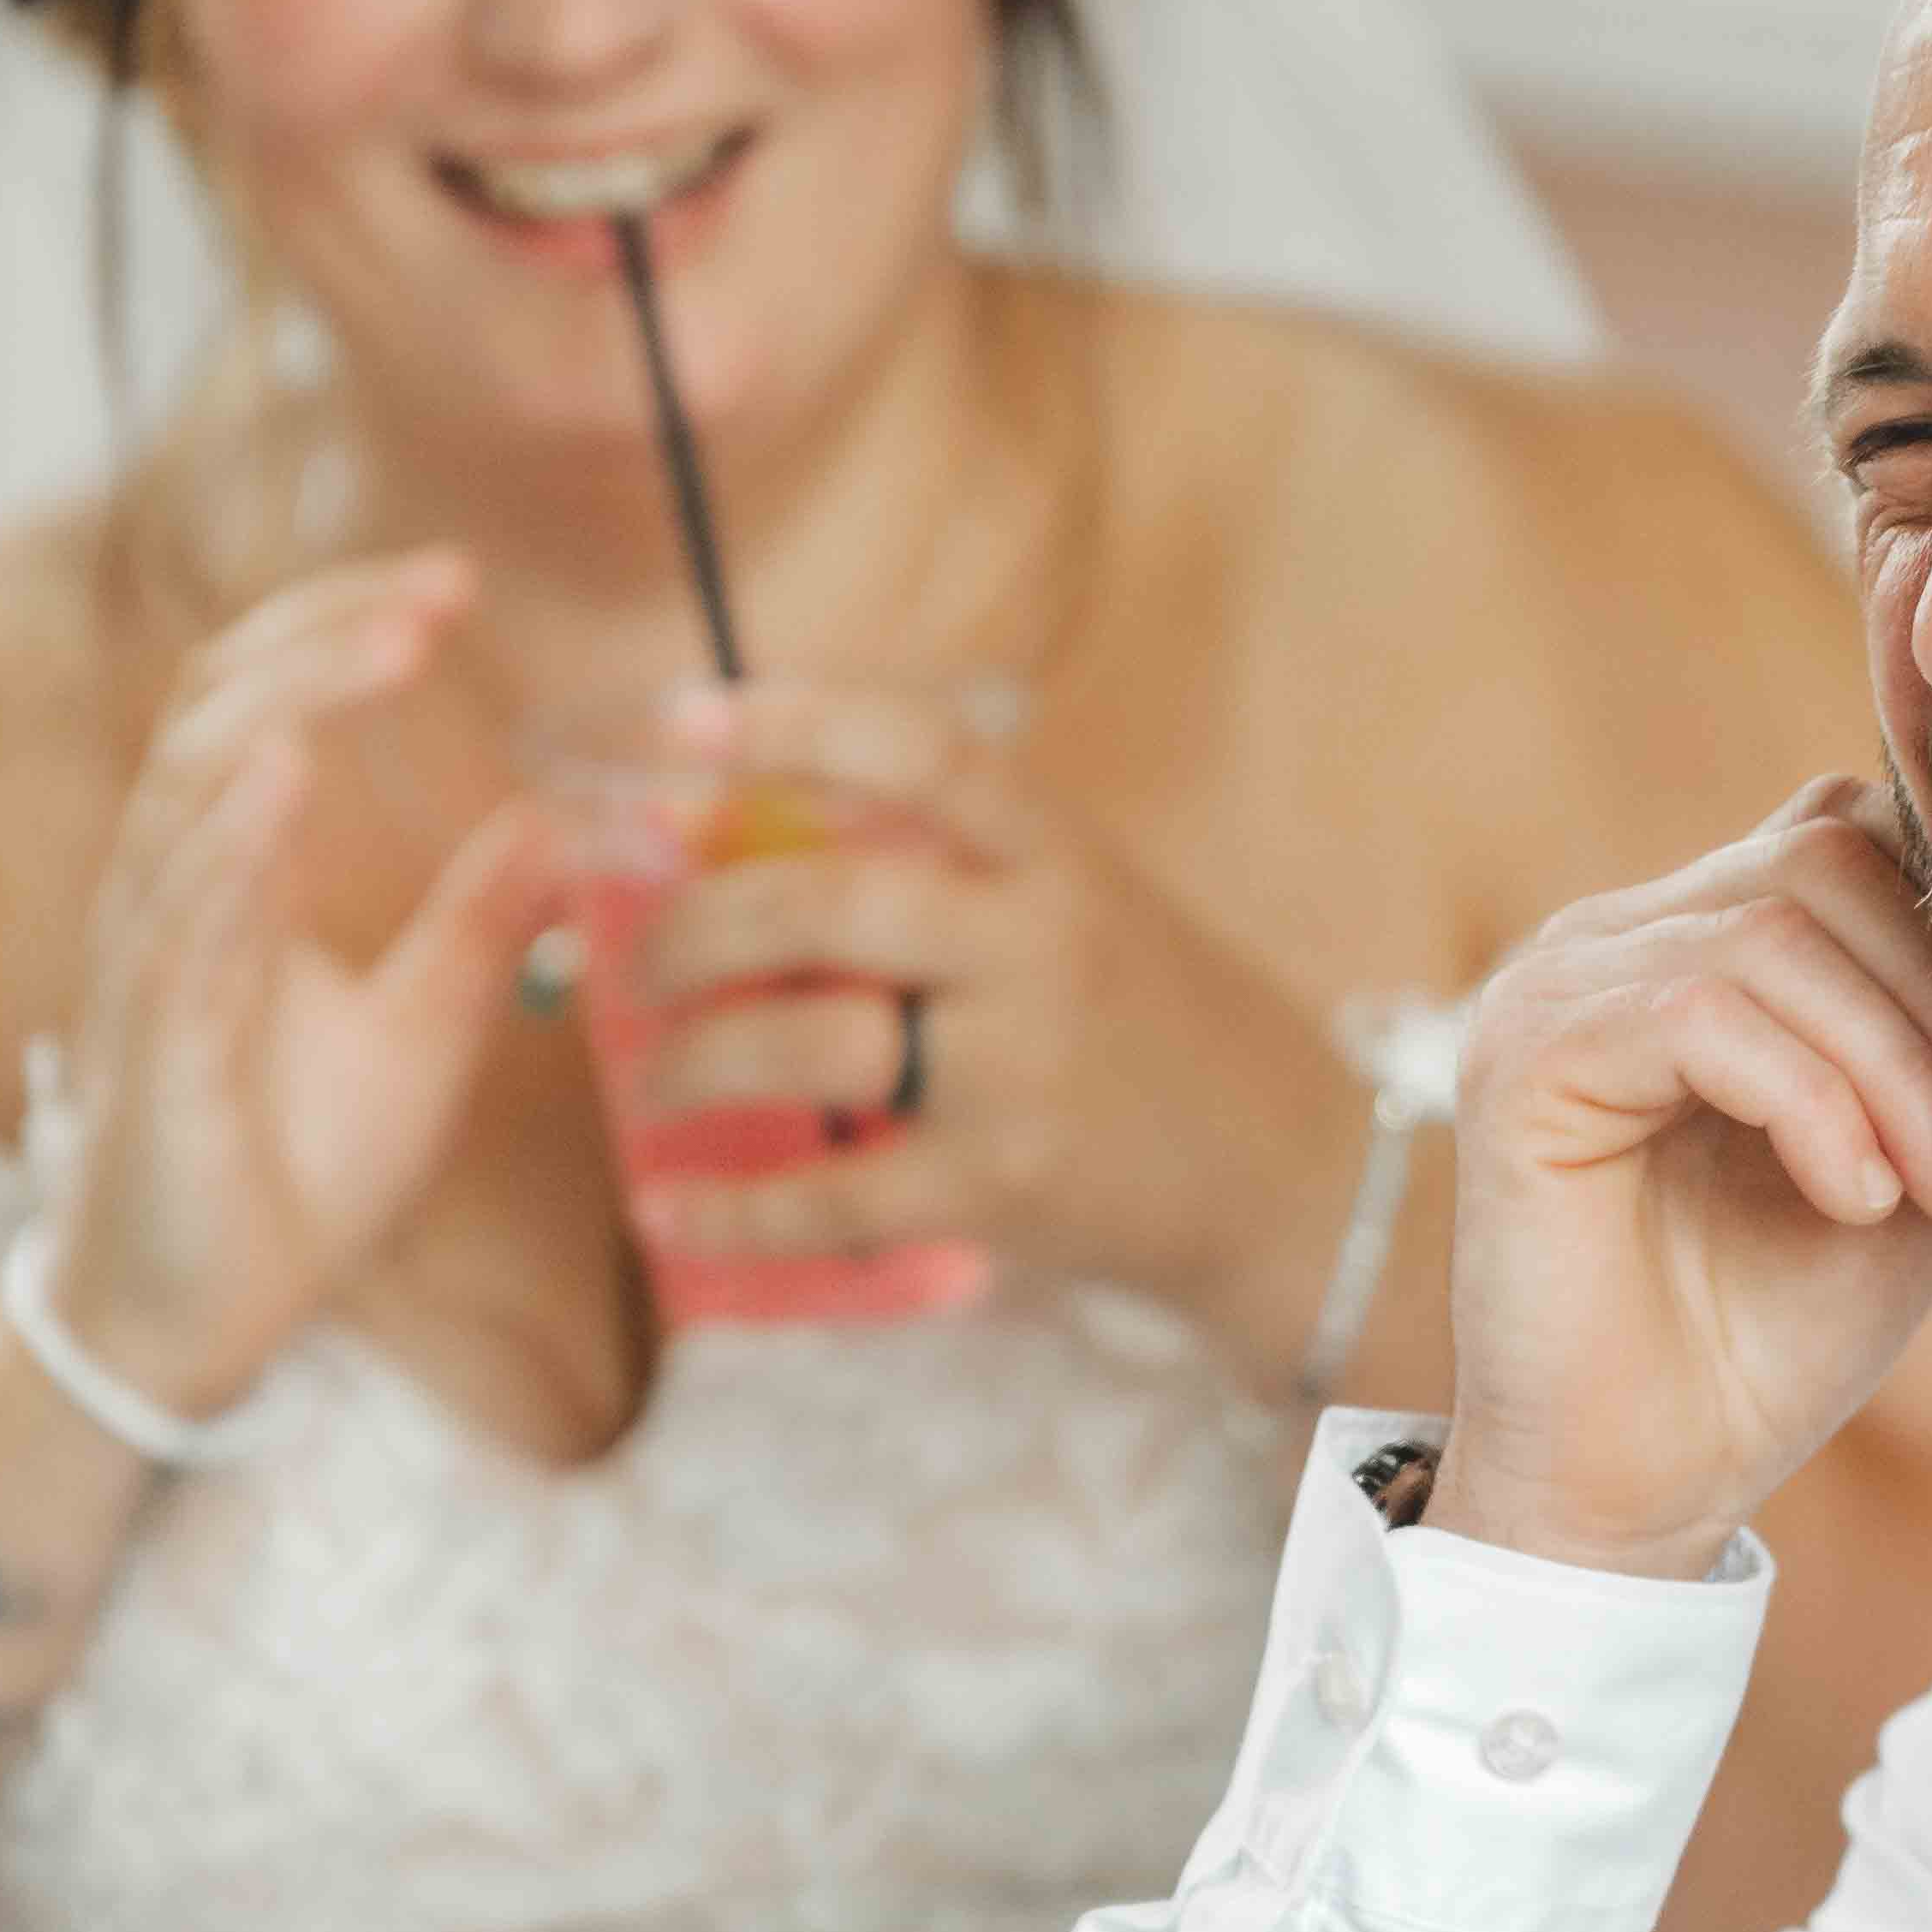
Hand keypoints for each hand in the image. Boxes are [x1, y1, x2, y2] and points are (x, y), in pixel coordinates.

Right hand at [44, 551, 572, 1416]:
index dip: (340, 629)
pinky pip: (178, 919)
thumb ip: (478, 925)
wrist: (206, 1318)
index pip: (262, 703)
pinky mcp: (152, 1044)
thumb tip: (558, 821)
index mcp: (233, 878)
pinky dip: (228, 838)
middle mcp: (174, 895)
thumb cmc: (293, 1174)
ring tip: (383, 646)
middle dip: (320, 637)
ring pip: (186, 788)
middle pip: (214, 710)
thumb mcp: (424, 1027)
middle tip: (434, 595)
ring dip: (286, 704)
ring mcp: (151, 963)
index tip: (450, 585)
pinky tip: (284, 775)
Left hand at [618, 678, 1361, 1370]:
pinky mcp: (1003, 1189)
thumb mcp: (1092, 907)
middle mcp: (1038, 945)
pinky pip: (831, 1197)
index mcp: (1059, 858)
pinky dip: (730, 1206)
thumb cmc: (1169, 1031)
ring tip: (653, 1078)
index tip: (683, 726)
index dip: (790, 724)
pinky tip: (668, 1204)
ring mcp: (1020, 1070)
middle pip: (824, 902)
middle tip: (640, 960)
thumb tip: (758, 835)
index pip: (918, 750)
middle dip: (695, 926)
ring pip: (808, 1044)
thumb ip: (963, 867)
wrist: (1291, 1179)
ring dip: (694, 1060)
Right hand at [1438, 775, 1931, 1579]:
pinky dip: (1812, 1102)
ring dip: (1894, 1066)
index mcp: (1705, 940)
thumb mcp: (1922, 1164)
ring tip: (1930, 1189)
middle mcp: (1621, 936)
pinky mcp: (1525, 1053)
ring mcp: (1561, 982)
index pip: (1857, 829)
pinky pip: (1700, 1013)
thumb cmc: (1771, 1333)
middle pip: (1829, 856)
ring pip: (1775, 931)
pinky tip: (1852, 1197)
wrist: (1648, 1483)